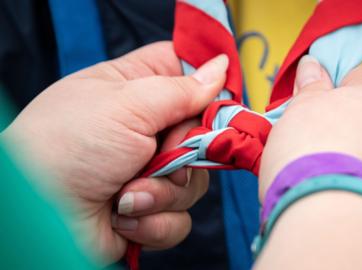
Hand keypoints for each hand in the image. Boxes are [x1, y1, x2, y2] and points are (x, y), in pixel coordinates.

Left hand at [1, 42, 227, 262]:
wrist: (36, 213)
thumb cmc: (67, 145)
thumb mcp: (127, 104)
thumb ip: (181, 89)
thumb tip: (220, 68)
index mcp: (138, 90)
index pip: (187, 76)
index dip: (209, 87)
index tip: (218, 100)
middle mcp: (147, 131)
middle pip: (203, 134)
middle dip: (186, 152)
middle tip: (159, 154)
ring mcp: (150, 173)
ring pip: (195, 182)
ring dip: (164, 192)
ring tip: (127, 193)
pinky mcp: (150, 211)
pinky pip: (181, 218)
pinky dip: (155, 221)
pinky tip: (123, 215)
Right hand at [260, 56, 361, 241]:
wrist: (339, 225)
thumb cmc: (314, 157)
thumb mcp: (300, 111)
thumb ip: (310, 87)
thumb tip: (313, 66)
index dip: (335, 94)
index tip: (316, 114)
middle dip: (356, 130)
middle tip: (323, 153)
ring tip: (338, 184)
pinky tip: (357, 204)